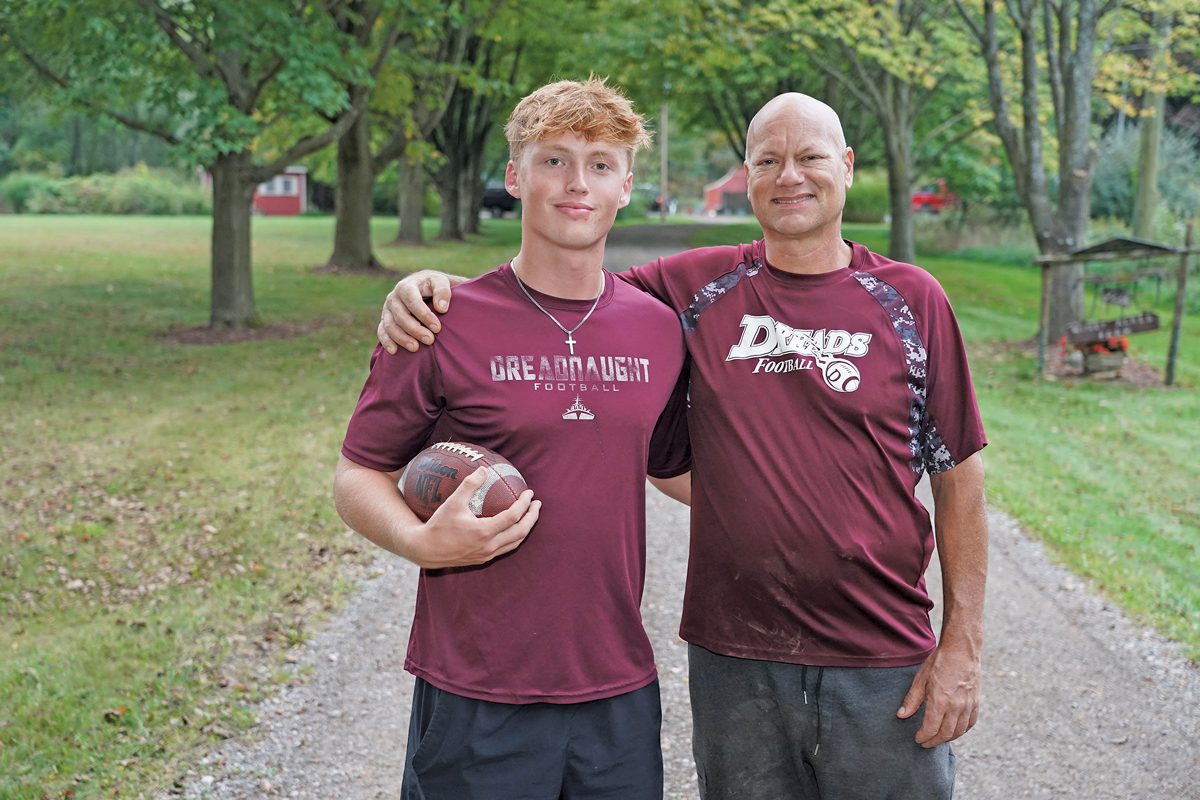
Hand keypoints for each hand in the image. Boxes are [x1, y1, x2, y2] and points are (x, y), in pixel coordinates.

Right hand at [377, 270, 461, 353]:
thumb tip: (441, 308)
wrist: (424, 287)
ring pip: (390, 325)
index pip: (412, 301)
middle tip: (430, 340)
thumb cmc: (434, 286)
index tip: (437, 328)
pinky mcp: (384, 320)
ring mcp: (387, 310)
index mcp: (406, 286)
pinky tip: (394, 351)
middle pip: (400, 315)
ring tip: (415, 348)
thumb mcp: (441, 282)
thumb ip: (442, 291)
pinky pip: (382, 331)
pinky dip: (386, 341)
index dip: (424, 315)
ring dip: (402, 338)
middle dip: (415, 329)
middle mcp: (393, 297)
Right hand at [407, 467, 539, 568]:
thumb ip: (469, 485)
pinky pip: (505, 549)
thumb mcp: (452, 502)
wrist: (425, 550)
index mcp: (484, 532)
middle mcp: (488, 546)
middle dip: (532, 517)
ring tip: (530, 515)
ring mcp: (487, 554)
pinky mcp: (482, 559)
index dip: (524, 504)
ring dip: (526, 528)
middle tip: (537, 504)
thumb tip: (483, 469)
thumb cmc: (438, 525)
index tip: (529, 493)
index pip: (513, 517)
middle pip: (520, 532)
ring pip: (515, 543)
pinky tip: (513, 527)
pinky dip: (514, 537)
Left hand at [896, 641, 980, 747]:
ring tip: (938, 738)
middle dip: (934, 741)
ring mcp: (968, 705)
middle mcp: (956, 706)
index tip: (918, 739)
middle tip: (926, 743)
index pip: (931, 728)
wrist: (962, 651)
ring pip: (959, 731)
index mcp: (940, 701)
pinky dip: (962, 731)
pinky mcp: (976, 702)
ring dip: (948, 738)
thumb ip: (912, 700)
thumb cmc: (939, 662)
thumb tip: (901, 715)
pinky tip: (954, 731)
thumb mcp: (920, 679)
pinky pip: (970, 723)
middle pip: (945, 734)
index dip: (923, 737)